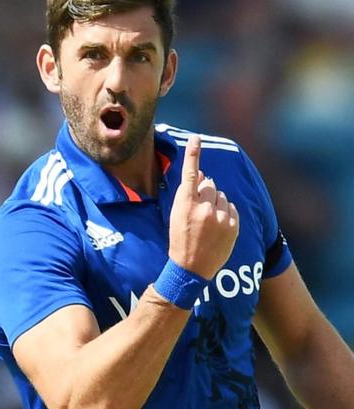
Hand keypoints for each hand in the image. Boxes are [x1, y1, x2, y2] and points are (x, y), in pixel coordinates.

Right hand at [168, 135, 239, 279]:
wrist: (191, 268)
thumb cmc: (180, 239)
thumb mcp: (177, 216)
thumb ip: (188, 194)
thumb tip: (200, 174)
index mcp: (185, 205)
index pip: (189, 174)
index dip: (192, 155)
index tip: (196, 139)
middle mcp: (204, 208)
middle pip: (210, 185)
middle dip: (206, 192)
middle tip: (199, 211)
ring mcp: (220, 217)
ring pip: (222, 197)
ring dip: (217, 204)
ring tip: (208, 223)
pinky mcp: (233, 226)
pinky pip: (232, 208)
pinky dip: (226, 214)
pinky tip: (217, 227)